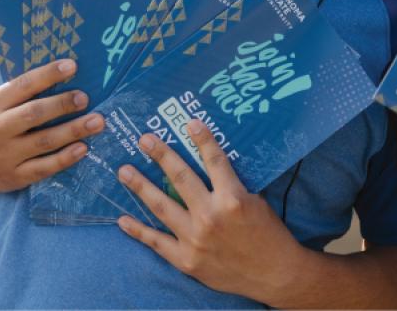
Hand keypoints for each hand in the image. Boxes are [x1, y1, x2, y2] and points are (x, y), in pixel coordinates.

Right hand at [0, 58, 104, 191]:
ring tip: (97, 122)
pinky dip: (64, 158)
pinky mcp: (12, 178)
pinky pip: (43, 168)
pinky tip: (83, 148)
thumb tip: (67, 71)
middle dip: (61, 104)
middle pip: (33, 114)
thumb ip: (22, 91)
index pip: (21, 86)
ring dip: (73, 130)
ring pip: (43, 142)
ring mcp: (2, 157)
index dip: (47, 75)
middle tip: (85, 98)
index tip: (72, 66)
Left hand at [116, 119, 304, 300]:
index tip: (189, 123)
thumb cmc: (268, 234)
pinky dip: (138, 230)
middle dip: (161, 156)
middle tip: (144, 139)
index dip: (202, 140)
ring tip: (125, 171)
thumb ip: (231, 187)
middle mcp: (211, 216)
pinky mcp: (186, 260)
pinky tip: (123, 219)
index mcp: (233, 199)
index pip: (214, 161)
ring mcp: (195, 239)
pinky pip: (156, 242)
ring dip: (141, 187)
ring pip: (162, 207)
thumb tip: (210, 168)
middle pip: (181, 179)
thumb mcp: (256, 202)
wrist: (273, 274)